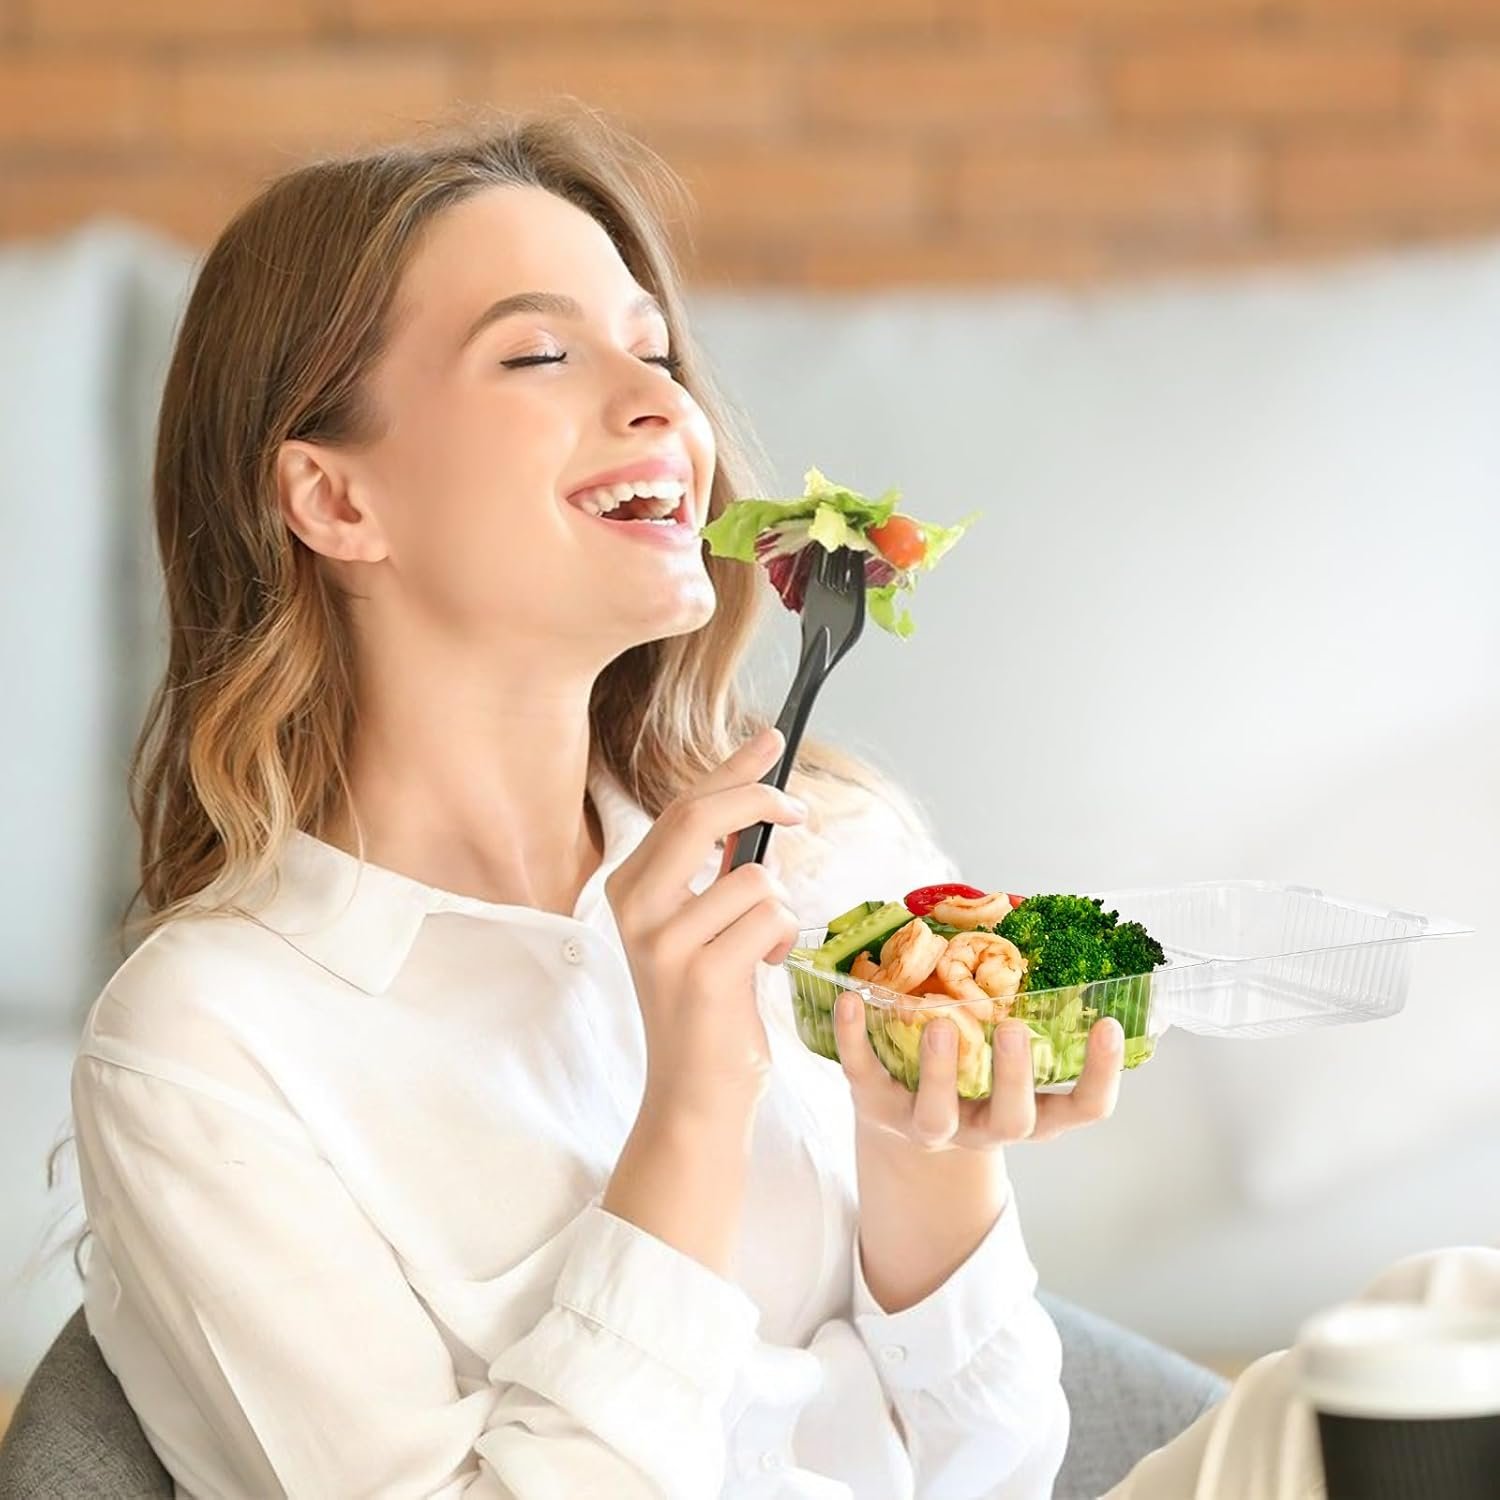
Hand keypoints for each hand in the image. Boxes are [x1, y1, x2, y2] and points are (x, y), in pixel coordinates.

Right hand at [605, 727, 806, 1121]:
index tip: (770, 740)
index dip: (731, 769)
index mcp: (628, 887)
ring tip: (757, 949)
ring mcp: (663, 941)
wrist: (694, 1091)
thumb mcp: (700, 922)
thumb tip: (758, 800)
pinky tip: (760, 972)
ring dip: (777, 910)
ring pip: (755, 878)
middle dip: (760, 801)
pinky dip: (781, 941)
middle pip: (703, 817)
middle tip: (800, 811)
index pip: (683, 808)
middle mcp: (633, 908)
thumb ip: (719, 865)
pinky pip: (770, 919)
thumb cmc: (707, 1003)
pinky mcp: (702, 974)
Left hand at [834, 995, 1124, 1150]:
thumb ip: (1021, 1000)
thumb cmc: (972, 1068)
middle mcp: (987, 1125)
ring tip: (942, 1023)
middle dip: (1014, 1075)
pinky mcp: (877, 1109)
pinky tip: (851, 1000)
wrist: (903, 1120)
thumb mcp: (1003, 1048)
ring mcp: (931, 1127)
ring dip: (941, 1072)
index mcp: (1032, 1110)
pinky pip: (865, 1077)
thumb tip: (1025, 911)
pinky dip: (855, 1038)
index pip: (1084, 1108)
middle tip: (1013, 1029)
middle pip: (1014, 1119)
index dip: (1102, 1074)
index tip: (1109, 1024)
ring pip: (938, 1117)